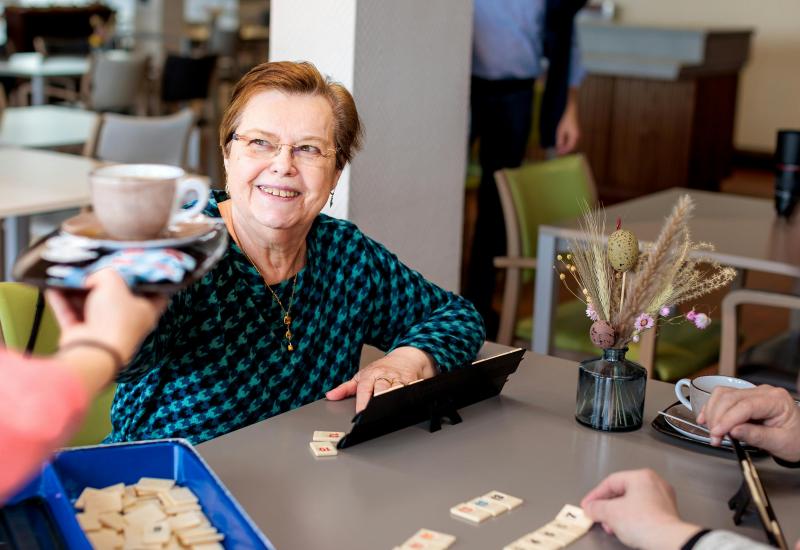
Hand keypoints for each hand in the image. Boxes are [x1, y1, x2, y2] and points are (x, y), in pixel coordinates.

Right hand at [46, 268, 166, 362]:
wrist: (93, 352)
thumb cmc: (115, 319)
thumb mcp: (114, 283)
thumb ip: (105, 273)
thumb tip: (92, 278)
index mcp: (145, 312)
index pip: (155, 295)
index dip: (149, 281)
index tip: (141, 268)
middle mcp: (126, 322)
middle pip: (117, 298)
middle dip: (104, 283)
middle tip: (95, 267)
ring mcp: (103, 330)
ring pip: (90, 305)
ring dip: (78, 291)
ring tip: (70, 274)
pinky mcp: (82, 335)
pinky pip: (70, 314)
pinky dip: (61, 301)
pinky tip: (52, 287)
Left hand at [325, 346, 435, 412]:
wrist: (406, 358)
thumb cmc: (382, 369)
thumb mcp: (362, 376)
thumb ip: (345, 388)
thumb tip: (330, 395)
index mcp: (371, 375)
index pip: (365, 389)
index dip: (363, 402)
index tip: (360, 413)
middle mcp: (385, 376)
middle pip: (382, 389)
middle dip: (379, 400)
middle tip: (375, 414)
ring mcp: (400, 380)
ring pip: (398, 391)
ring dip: (394, 401)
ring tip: (391, 412)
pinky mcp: (413, 383)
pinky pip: (412, 392)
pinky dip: (410, 399)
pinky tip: (408, 406)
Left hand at [555, 89, 579, 154]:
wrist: (571, 112)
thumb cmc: (565, 121)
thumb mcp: (560, 131)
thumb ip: (560, 141)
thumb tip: (559, 148)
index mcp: (575, 137)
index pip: (570, 147)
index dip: (564, 151)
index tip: (558, 153)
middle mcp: (578, 136)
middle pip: (572, 147)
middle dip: (565, 150)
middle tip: (558, 152)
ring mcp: (578, 134)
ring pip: (572, 144)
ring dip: (566, 147)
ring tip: (559, 148)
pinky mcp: (577, 132)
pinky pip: (573, 140)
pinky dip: (568, 143)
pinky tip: (562, 143)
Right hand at [581, 469, 700, 549]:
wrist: (668, 541)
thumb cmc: (643, 523)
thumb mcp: (610, 513)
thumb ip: (596, 508)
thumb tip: (590, 508)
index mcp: (641, 476)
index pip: (610, 482)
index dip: (595, 495)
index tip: (587, 505)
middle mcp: (654, 483)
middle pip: (622, 492)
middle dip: (607, 507)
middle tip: (599, 517)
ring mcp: (664, 498)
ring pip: (634, 502)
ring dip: (619, 514)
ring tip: (612, 527)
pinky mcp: (668, 513)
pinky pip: (645, 511)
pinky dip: (633, 519)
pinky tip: (627, 530)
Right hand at [697, 385, 799, 460]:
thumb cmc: (796, 440)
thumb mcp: (780, 443)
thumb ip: (757, 436)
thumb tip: (734, 431)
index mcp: (777, 400)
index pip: (745, 405)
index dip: (727, 419)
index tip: (718, 432)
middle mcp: (763, 392)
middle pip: (730, 398)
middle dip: (717, 418)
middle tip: (715, 438)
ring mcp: (752, 393)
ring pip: (722, 395)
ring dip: (712, 413)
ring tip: (713, 432)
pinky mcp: (743, 398)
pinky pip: (722, 397)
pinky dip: (712, 408)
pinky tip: (706, 418)